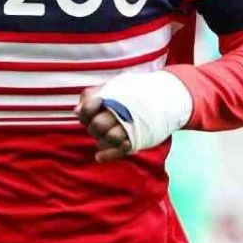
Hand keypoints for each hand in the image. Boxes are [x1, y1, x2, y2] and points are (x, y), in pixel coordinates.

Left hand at [75, 71, 193, 162]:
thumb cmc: (136, 92)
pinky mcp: (137, 140)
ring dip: (101, 138)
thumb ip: (93, 95)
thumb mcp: (115, 86)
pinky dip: (107, 155)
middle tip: (101, 121)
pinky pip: (119, 151)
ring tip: (106, 132)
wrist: (166, 97)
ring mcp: (130, 128)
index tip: (94, 109)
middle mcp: (121, 113)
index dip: (86, 111)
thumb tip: (76, 111)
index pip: (88, 108)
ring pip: (107, 139)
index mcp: (114, 97)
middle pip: (96, 126)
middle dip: (94, 126)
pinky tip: (98, 157)